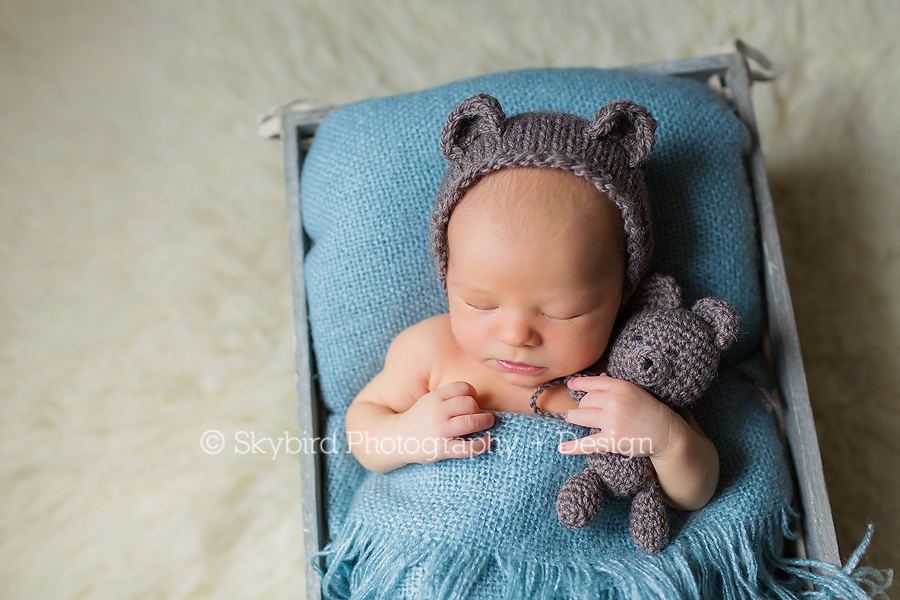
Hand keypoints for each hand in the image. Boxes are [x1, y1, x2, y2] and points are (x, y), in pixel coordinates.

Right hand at [392, 381, 494, 463]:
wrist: (395, 440)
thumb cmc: (418, 420)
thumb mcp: (429, 401)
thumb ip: (448, 398)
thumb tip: (477, 399)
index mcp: (434, 397)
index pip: (463, 387)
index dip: (472, 393)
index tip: (473, 401)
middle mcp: (437, 411)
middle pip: (470, 403)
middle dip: (479, 409)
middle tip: (480, 415)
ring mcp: (440, 430)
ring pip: (472, 422)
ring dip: (485, 421)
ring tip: (489, 423)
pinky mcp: (442, 449)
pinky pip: (469, 447)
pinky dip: (483, 444)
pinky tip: (488, 440)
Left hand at [557, 374, 680, 458]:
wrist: (667, 433)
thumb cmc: (651, 410)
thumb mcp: (635, 391)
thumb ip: (615, 385)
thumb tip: (597, 378)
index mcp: (620, 386)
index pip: (592, 383)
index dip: (579, 384)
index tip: (570, 385)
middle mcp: (614, 401)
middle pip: (585, 401)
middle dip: (581, 406)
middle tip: (581, 410)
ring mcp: (612, 421)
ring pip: (581, 417)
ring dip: (574, 418)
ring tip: (571, 418)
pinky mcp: (611, 440)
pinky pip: (586, 443)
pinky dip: (572, 446)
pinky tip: (561, 448)